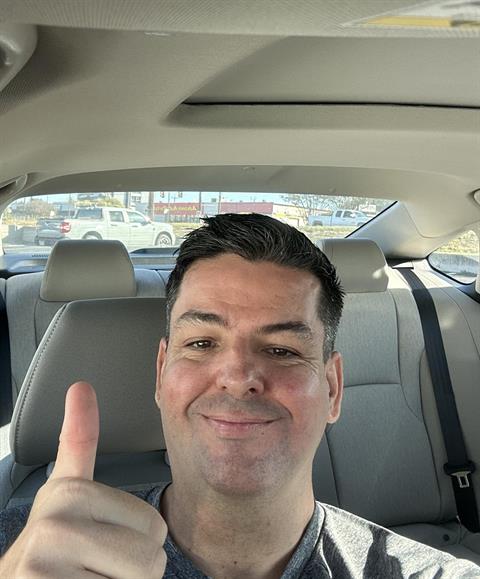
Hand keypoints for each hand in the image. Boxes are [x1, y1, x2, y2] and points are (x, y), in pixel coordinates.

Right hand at [0, 382, 166, 577]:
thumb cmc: (52, 555)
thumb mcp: (65, 504)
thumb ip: (79, 452)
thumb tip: (80, 387)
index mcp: (66, 490)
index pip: (92, 458)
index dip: (81, 418)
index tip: (80, 385)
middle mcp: (54, 514)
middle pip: (153, 539)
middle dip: (138, 564)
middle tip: (97, 567)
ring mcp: (46, 554)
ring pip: (145, 572)